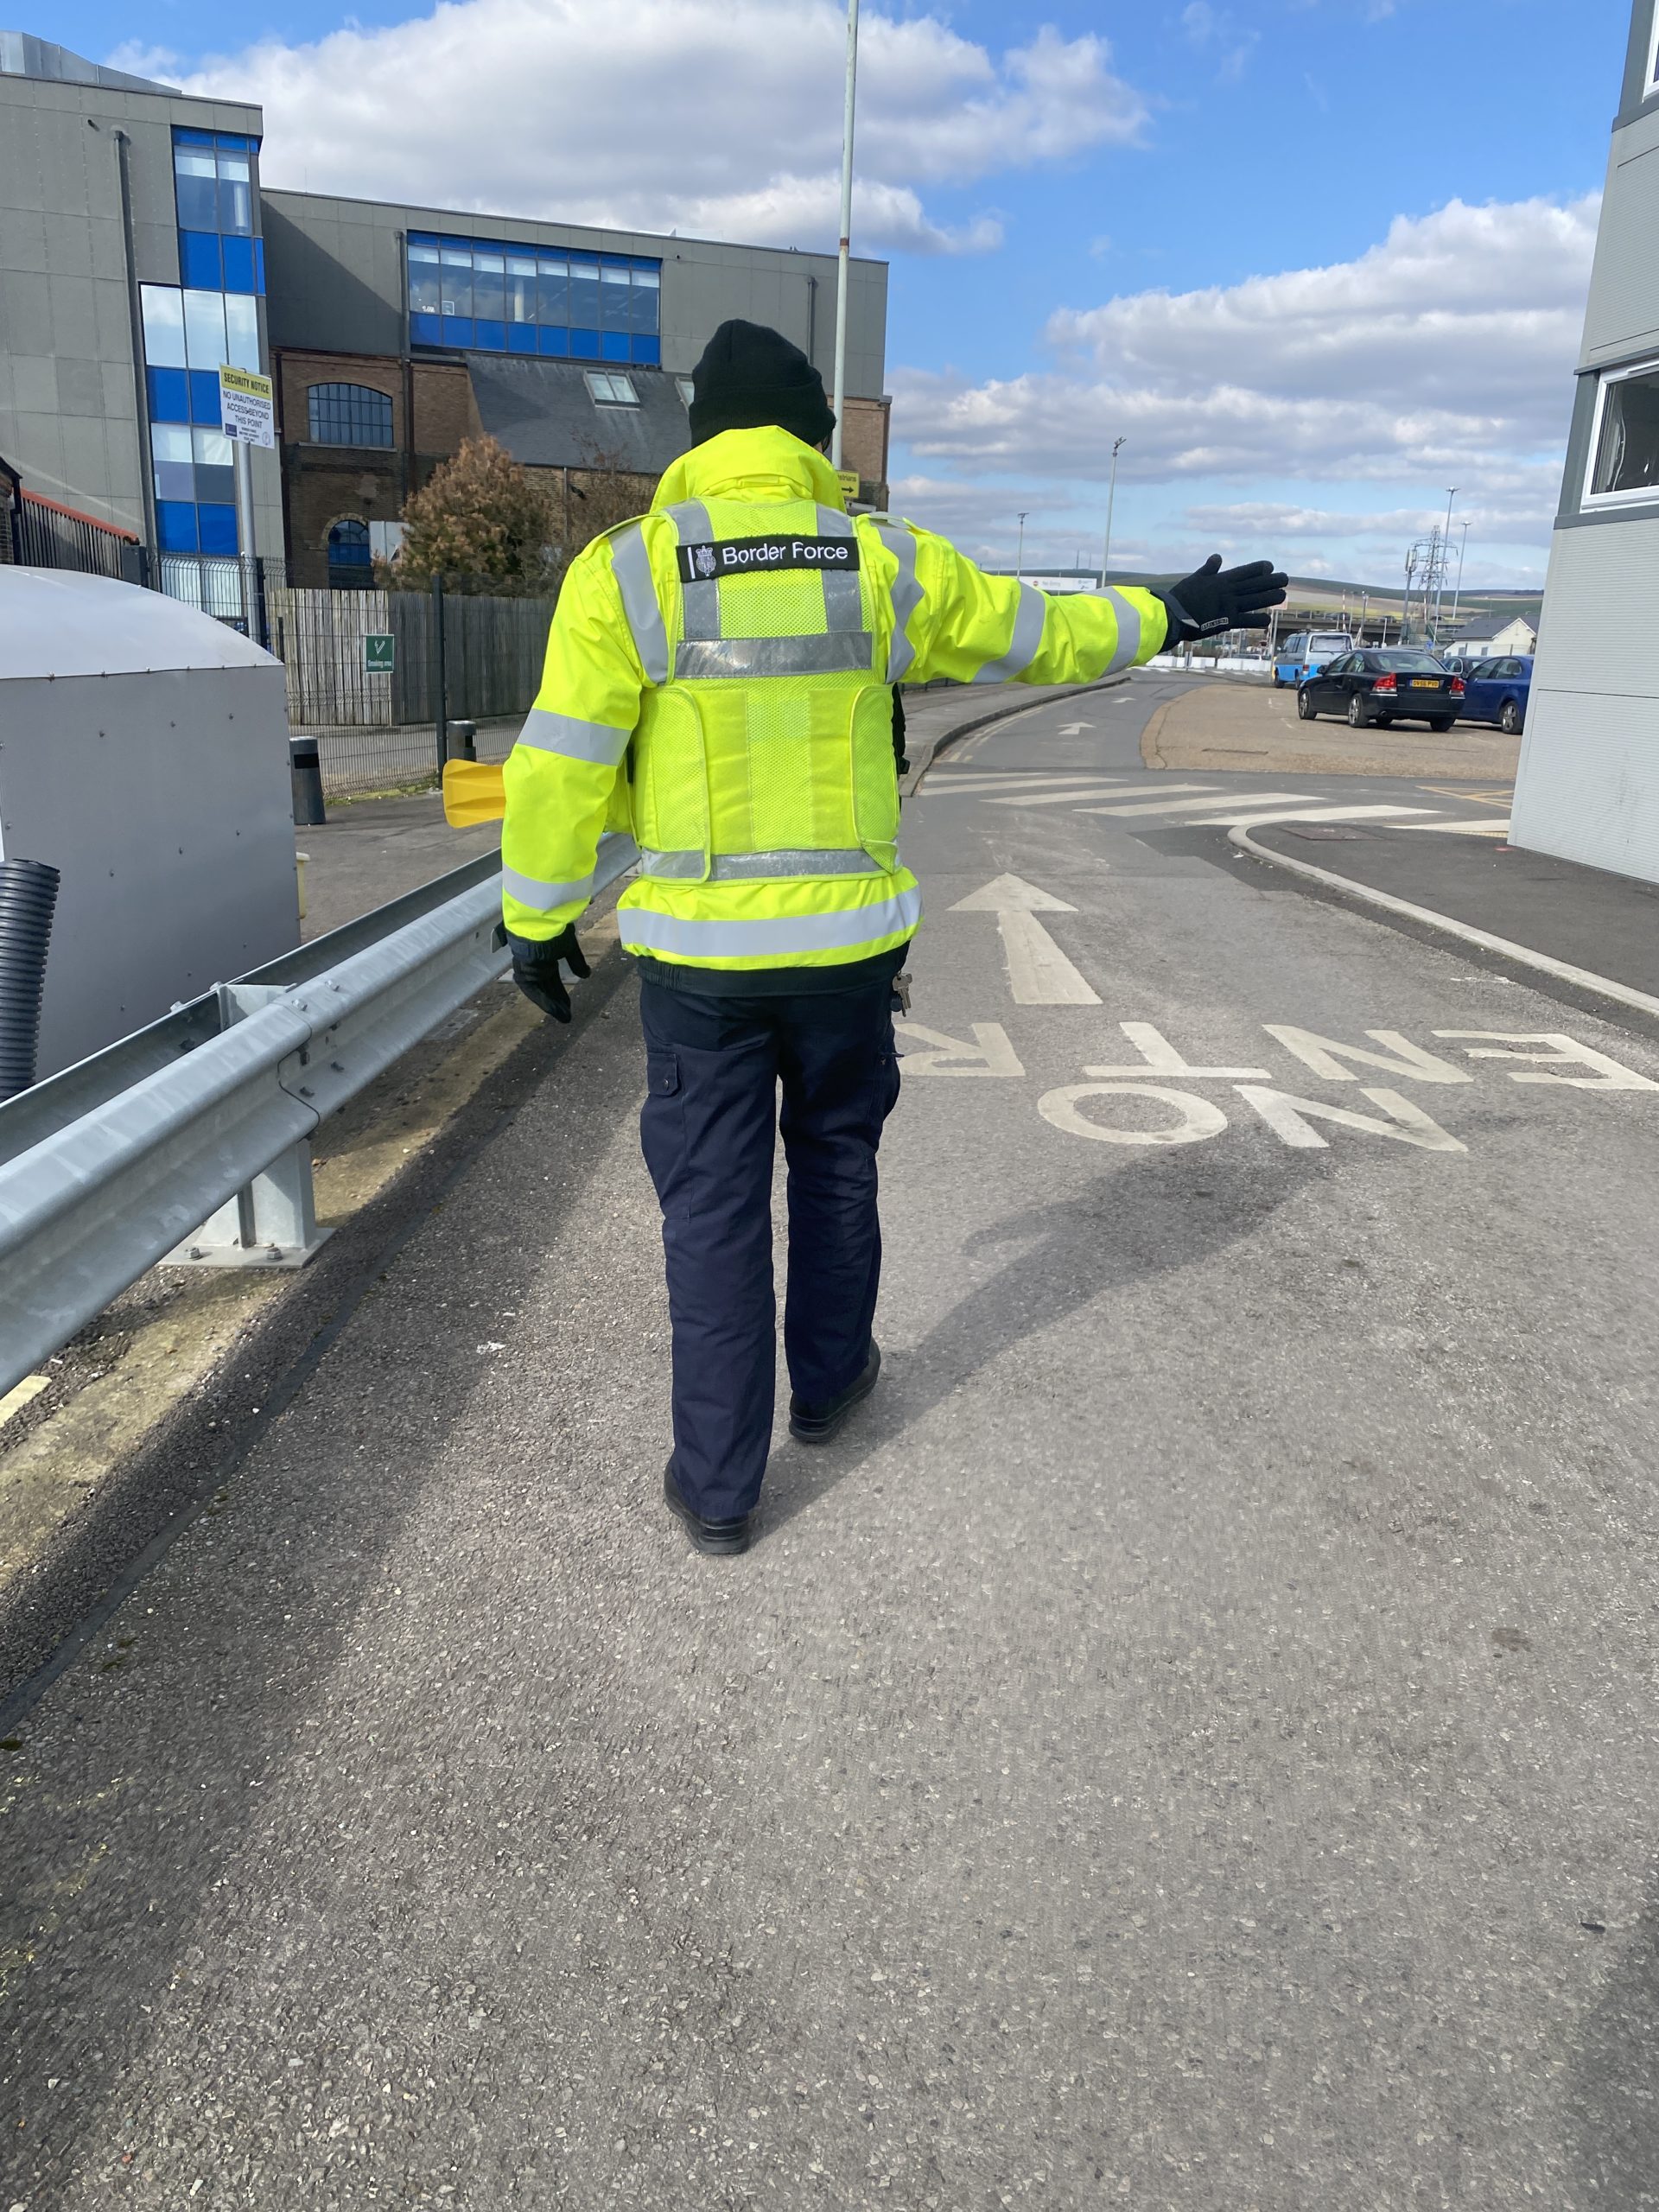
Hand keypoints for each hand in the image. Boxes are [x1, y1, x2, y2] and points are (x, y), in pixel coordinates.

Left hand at [509, 924, 590, 1022]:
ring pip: (540, 991)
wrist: (541, 923)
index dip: (560, 991)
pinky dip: (543, 1001)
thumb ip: (576, 962)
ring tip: (563, 1016)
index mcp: (545, 956)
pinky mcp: (523, 971)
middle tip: (567, 1015)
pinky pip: (533, 990)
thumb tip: (586, 975)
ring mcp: (528, 968)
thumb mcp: (569, 947)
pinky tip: (554, 1010)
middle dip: (557, 1000)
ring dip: (551, 1004)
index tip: (568, 1003)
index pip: (552, 978)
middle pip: (546, 986)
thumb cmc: (555, 930)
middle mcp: (535, 963)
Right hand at [1158, 554, 1287, 640]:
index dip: (1259, 568)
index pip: (1245, 571)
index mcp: (1221, 580)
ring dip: (1270, 598)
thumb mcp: (1196, 578)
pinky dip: (1256, 620)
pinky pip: (1245, 620)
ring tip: (1283, 595)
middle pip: (1254, 584)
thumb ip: (1209, 568)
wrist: (1172, 615)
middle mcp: (1228, 592)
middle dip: (1271, 581)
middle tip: (1286, 578)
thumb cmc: (1181, 596)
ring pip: (1254, 600)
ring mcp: (1228, 606)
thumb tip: (1217, 557)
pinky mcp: (1226, 622)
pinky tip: (1266, 620)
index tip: (1270, 567)